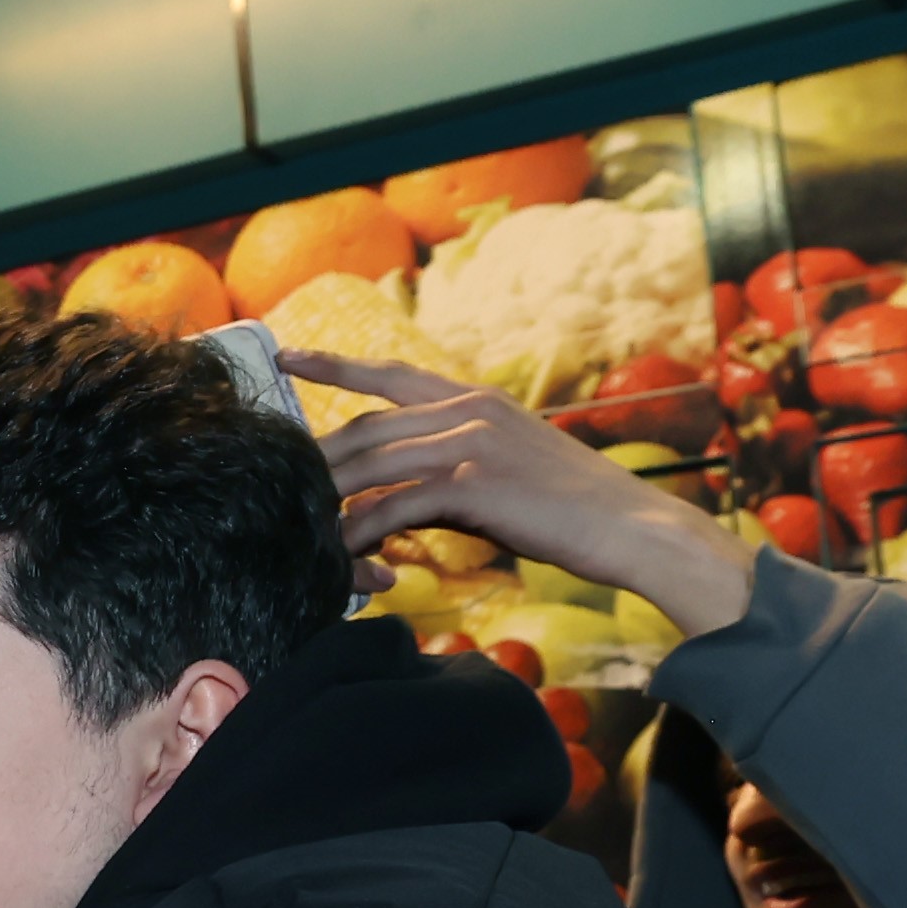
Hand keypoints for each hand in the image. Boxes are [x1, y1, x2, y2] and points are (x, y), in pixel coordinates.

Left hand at [287, 349, 757, 644]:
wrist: (630, 527)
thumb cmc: (572, 511)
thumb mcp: (506, 472)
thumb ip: (450, 473)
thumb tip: (392, 504)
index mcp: (477, 399)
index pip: (392, 374)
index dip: (336, 364)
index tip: (289, 356)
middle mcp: (469, 409)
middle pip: (367, 425)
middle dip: (317, 453)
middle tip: (276, 473)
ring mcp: (471, 442)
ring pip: (372, 462)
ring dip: (330, 495)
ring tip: (295, 519)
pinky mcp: (473, 482)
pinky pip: (395, 504)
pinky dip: (363, 531)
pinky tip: (343, 551)